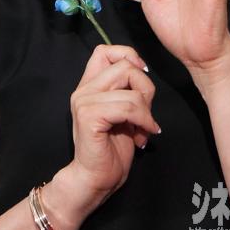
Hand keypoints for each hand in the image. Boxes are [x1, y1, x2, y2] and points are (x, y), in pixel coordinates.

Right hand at [42, 45, 158, 229]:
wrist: (96, 180)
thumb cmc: (111, 148)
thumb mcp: (124, 111)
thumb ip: (128, 89)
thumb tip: (143, 71)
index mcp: (89, 85)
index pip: (105, 50)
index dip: (128, 55)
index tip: (141, 74)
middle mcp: (83, 89)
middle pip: (125, 66)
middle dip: (145, 87)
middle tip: (146, 111)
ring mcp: (84, 102)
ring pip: (131, 90)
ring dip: (146, 111)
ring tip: (144, 128)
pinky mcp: (89, 116)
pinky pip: (128, 107)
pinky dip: (143, 120)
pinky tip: (142, 135)